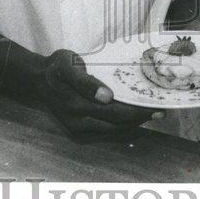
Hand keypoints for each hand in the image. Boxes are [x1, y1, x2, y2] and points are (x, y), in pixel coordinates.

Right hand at [40, 49, 160, 137]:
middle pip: (117, 125)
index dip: (137, 111)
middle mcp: (78, 121)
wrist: (38, 80)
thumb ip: (85, 81)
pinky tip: (135, 119)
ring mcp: (78, 130)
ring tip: (152, 115)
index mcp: (76, 104)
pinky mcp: (79, 132)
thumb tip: (106, 97)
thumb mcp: (68, 65)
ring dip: (134, 125)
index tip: (155, 105)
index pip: (115, 112)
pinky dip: (123, 128)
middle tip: (161, 111)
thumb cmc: (56, 68)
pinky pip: (106, 133)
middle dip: (140, 119)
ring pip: (114, 132)